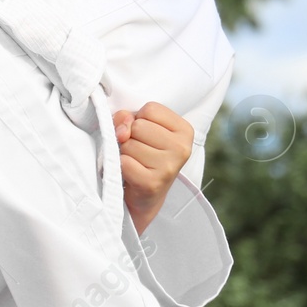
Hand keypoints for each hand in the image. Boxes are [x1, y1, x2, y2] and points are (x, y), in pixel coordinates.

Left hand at [113, 101, 193, 234]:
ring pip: (129, 144)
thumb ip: (128, 118)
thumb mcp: (140, 130)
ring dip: (125, 153)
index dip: (139, 120)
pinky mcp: (152, 183)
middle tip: (139, 152)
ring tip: (136, 163)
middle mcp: (182, 148)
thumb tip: (122, 131)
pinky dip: (121, 166)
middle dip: (131, 137)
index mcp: (184, 130)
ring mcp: (169, 167)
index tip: (146, 136)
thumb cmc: (143, 156)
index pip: (150, 109)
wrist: (145, 197)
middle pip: (138, 126)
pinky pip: (124, 162)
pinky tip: (131, 173)